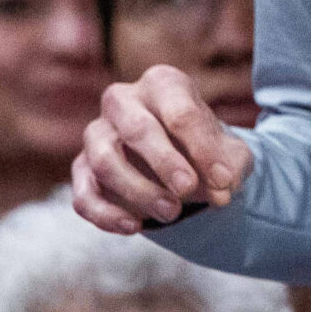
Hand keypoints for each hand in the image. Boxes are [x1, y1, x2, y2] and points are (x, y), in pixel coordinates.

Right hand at [71, 63, 255, 231]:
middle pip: (137, 129)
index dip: (203, 150)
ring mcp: (97, 134)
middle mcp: (123, 101)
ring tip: (172, 213)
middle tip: (188, 190)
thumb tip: (222, 191)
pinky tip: (134, 227)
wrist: (179, 160)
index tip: (223, 180)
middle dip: (164, 162)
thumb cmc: (202, 148)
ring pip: (104, 161)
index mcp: (163, 84)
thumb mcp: (227, 152)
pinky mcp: (81, 169)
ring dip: (138, 191)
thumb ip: (230, 167)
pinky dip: (106, 214)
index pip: (181, 113)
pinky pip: (83, 193)